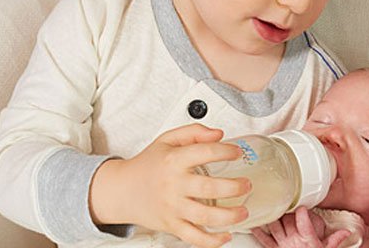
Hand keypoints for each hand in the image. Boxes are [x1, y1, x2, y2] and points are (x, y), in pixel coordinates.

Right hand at [89, 124, 251, 246]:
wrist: (121, 190)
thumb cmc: (147, 165)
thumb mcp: (167, 140)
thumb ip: (193, 132)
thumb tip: (219, 134)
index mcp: (174, 160)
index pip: (206, 152)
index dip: (226, 151)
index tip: (236, 152)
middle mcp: (174, 185)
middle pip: (210, 188)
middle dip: (235, 187)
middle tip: (247, 185)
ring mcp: (173, 208)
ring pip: (205, 217)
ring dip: (230, 216)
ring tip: (244, 211)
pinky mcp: (171, 226)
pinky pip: (195, 238)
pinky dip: (213, 241)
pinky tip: (226, 235)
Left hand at [251, 207, 350, 247]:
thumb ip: (335, 240)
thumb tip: (346, 232)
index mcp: (308, 240)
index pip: (303, 223)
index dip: (302, 213)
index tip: (302, 207)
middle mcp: (293, 241)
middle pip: (287, 220)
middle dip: (287, 211)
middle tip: (288, 204)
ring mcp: (282, 245)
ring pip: (275, 226)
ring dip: (273, 216)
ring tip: (272, 207)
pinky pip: (264, 240)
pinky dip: (258, 231)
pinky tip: (254, 224)